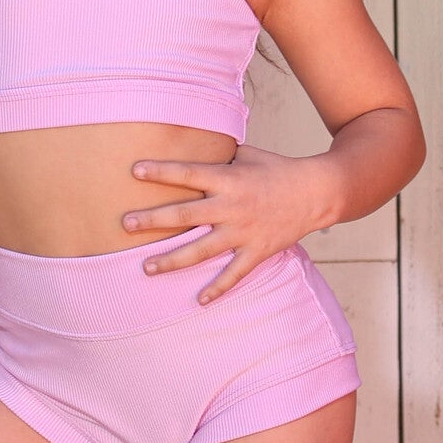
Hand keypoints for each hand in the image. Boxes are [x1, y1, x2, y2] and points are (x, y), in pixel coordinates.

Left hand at [123, 147, 339, 301]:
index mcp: (229, 179)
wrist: (316, 192)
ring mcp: (244, 232)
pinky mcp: (257, 251)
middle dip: (154, 219)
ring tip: (146, 267)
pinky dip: (218, 288)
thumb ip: (219, 154)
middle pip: (186, 214)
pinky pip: (234, 274)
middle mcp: (232, 206)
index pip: (190, 173)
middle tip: (126, 224)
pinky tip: (199, 300)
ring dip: (173, 259)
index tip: (135, 170)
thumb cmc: (277, 169)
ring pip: (202, 250)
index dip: (163, 171)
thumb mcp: (248, 154)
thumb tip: (193, 142)